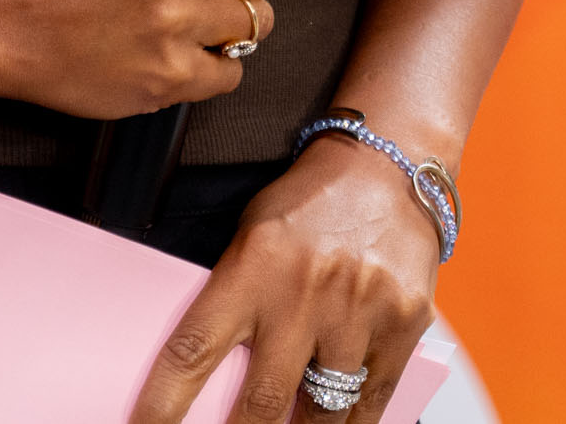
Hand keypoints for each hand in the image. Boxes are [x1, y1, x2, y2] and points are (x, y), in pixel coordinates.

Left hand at [132, 139, 439, 423]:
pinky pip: (372, 400)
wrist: (388, 166)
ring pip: (322, 412)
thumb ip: (233, 297)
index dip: (163, 402)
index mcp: (252, 267)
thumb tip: (207, 368)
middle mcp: (303, 293)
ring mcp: (357, 312)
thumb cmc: (312, 201)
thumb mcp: (252, 235)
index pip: (193, 349)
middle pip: (260, 400)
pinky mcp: (402, 324)